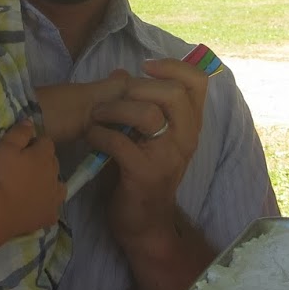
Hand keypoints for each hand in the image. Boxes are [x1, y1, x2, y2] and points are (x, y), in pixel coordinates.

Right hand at [0, 119, 63, 235]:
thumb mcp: (5, 147)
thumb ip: (19, 132)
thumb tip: (31, 122)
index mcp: (44, 156)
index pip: (47, 142)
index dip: (35, 143)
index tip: (22, 148)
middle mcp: (54, 175)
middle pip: (53, 163)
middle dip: (43, 161)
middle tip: (23, 167)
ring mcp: (54, 198)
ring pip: (58, 185)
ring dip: (49, 183)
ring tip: (32, 187)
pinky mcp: (49, 216)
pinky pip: (53, 208)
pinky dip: (46, 205)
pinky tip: (35, 207)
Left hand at [87, 56, 207, 247]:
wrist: (144, 223)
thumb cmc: (143, 174)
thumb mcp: (148, 137)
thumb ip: (140, 105)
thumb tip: (122, 72)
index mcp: (190, 125)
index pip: (197, 82)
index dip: (173, 66)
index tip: (145, 66)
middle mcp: (186, 139)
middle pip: (174, 93)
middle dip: (137, 87)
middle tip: (113, 97)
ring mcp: (167, 157)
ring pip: (149, 114)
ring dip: (114, 108)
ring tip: (97, 115)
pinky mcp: (144, 174)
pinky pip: (120, 142)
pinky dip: (99, 134)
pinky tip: (91, 136)